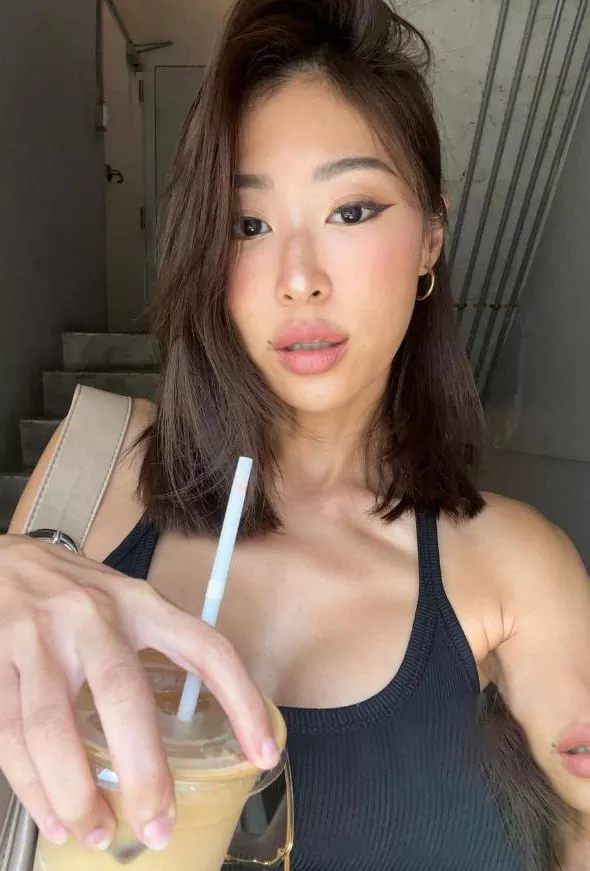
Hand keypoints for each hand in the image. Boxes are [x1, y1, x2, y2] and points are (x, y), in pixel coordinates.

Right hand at [0, 535, 277, 850]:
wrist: (3, 560)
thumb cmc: (74, 589)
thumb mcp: (127, 599)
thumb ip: (158, 643)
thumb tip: (199, 716)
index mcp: (139, 603)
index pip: (205, 647)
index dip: (240, 700)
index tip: (261, 753)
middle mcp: (91, 617)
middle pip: (122, 695)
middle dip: (144, 770)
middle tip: (157, 825)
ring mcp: (38, 638)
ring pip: (52, 725)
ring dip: (76, 792)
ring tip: (99, 833)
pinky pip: (9, 734)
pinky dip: (31, 786)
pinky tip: (51, 816)